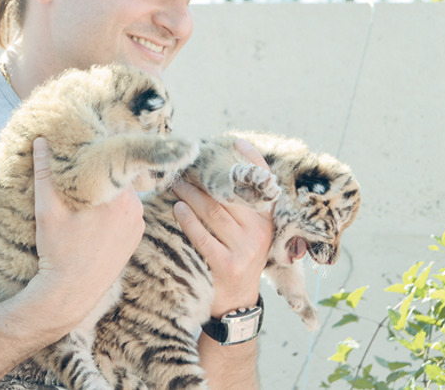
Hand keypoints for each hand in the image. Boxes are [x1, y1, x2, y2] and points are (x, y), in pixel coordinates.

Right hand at [30, 137, 145, 321]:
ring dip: (107, 189)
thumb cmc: (58, 251)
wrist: (70, 293)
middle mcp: (136, 209)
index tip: (83, 144)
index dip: (98, 150)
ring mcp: (137, 225)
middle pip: (119, 177)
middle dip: (100, 170)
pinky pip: (126, 212)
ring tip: (84, 188)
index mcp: (120, 197)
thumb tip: (42, 141)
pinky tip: (93, 211)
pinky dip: (113, 208)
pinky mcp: (134, 238)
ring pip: (123, 194)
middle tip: (79, 165)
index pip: (113, 160)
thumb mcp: (47, 209)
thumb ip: (45, 172)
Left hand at [172, 139, 273, 316]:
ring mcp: (244, 249)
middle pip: (229, 197)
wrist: (236, 303)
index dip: (252, 161)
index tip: (236, 141)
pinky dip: (188, 220)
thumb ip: (240, 209)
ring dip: (192, 195)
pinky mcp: (227, 264)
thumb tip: (218, 174)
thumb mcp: (249, 234)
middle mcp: (259, 233)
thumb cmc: (238, 259)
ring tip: (177, 183)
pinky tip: (177, 209)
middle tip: (186, 166)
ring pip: (214, 213)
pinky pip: (203, 236)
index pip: (264, 186)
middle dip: (206, 179)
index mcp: (267, 222)